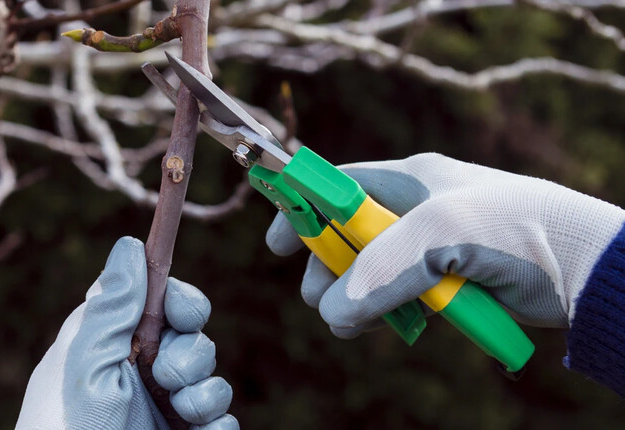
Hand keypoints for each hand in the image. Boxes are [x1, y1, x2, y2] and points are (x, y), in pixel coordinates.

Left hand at [16, 237, 237, 429]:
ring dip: (203, 393)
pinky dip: (215, 426)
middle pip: (194, 336)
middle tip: (166, 376)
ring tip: (178, 413)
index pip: (160, 300)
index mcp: (110, 344)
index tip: (178, 312)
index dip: (179, 300)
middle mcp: (140, 372)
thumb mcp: (85, 365)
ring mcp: (165, 409)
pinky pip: (223, 420)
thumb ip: (112, 307)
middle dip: (191, 353)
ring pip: (213, 378)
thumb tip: (129, 246)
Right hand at [267, 153, 624, 336]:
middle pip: (346, 235)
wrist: (583, 268)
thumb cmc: (514, 230)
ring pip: (370, 272)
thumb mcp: (440, 235)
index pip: (336, 186)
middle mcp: (415, 208)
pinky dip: (388, 313)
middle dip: (325, 268)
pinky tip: (393, 325)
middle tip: (319, 300)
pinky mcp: (448, 279)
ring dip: (355, 298)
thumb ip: (379, 268)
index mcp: (409, 179)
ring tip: (353, 326)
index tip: (277, 244)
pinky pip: (401, 296)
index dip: (302, 209)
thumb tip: (332, 311)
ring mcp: (431, 245)